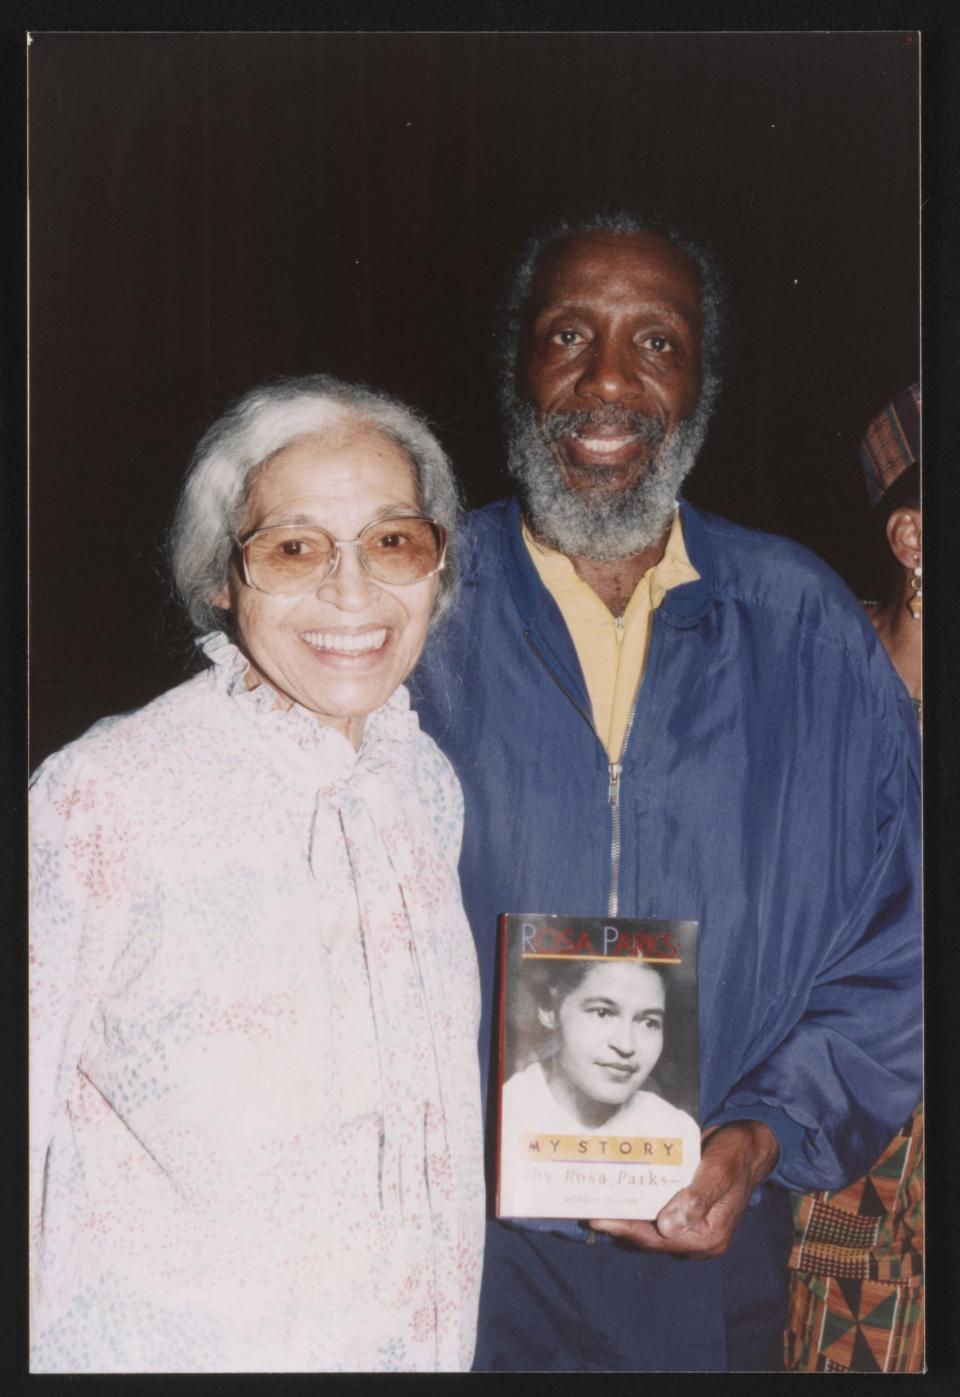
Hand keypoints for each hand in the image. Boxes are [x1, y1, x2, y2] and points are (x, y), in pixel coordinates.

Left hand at [588, 1119, 779, 1258]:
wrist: (747, 1142)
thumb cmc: (735, 1155)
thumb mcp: (719, 1171)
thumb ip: (697, 1197)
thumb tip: (666, 1226)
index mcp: (709, 1236)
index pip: (661, 1240)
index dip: (629, 1230)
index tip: (601, 1220)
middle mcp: (697, 1237)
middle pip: (651, 1238)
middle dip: (620, 1226)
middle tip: (588, 1213)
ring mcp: (689, 1225)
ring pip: (650, 1229)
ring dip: (624, 1218)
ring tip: (595, 1206)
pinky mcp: (682, 1210)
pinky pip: (655, 1214)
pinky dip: (636, 1207)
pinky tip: (616, 1196)